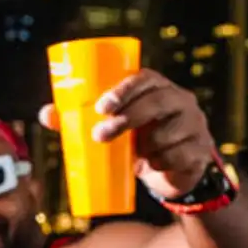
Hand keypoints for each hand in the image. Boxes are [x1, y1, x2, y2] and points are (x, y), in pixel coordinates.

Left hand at [38, 69, 215, 199]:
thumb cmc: (137, 138)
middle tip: (99, 136)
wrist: (173, 169)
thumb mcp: (114, 125)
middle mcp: (181, 101)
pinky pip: (179, 156)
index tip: (101, 107)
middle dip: (126, 119)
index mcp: (159, 87)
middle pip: (156, 103)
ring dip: (144, 146)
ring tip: (131, 154)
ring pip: (167, 133)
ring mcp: (195, 125)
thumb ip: (80, 118)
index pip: (145, 79)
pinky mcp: (200, 151)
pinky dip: (160, 163)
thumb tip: (46, 115)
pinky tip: (149, 166)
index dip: (124, 90)